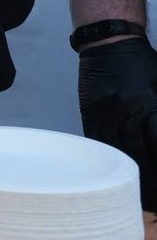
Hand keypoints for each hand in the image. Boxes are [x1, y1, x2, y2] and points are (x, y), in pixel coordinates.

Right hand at [78, 37, 156, 209]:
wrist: (109, 40)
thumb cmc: (143, 61)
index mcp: (146, 103)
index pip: (156, 141)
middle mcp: (124, 110)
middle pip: (138, 150)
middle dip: (149, 175)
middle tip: (153, 198)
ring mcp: (104, 111)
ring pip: (116, 148)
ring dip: (127, 171)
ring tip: (136, 192)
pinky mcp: (90, 111)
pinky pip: (96, 138)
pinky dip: (106, 155)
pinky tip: (112, 170)